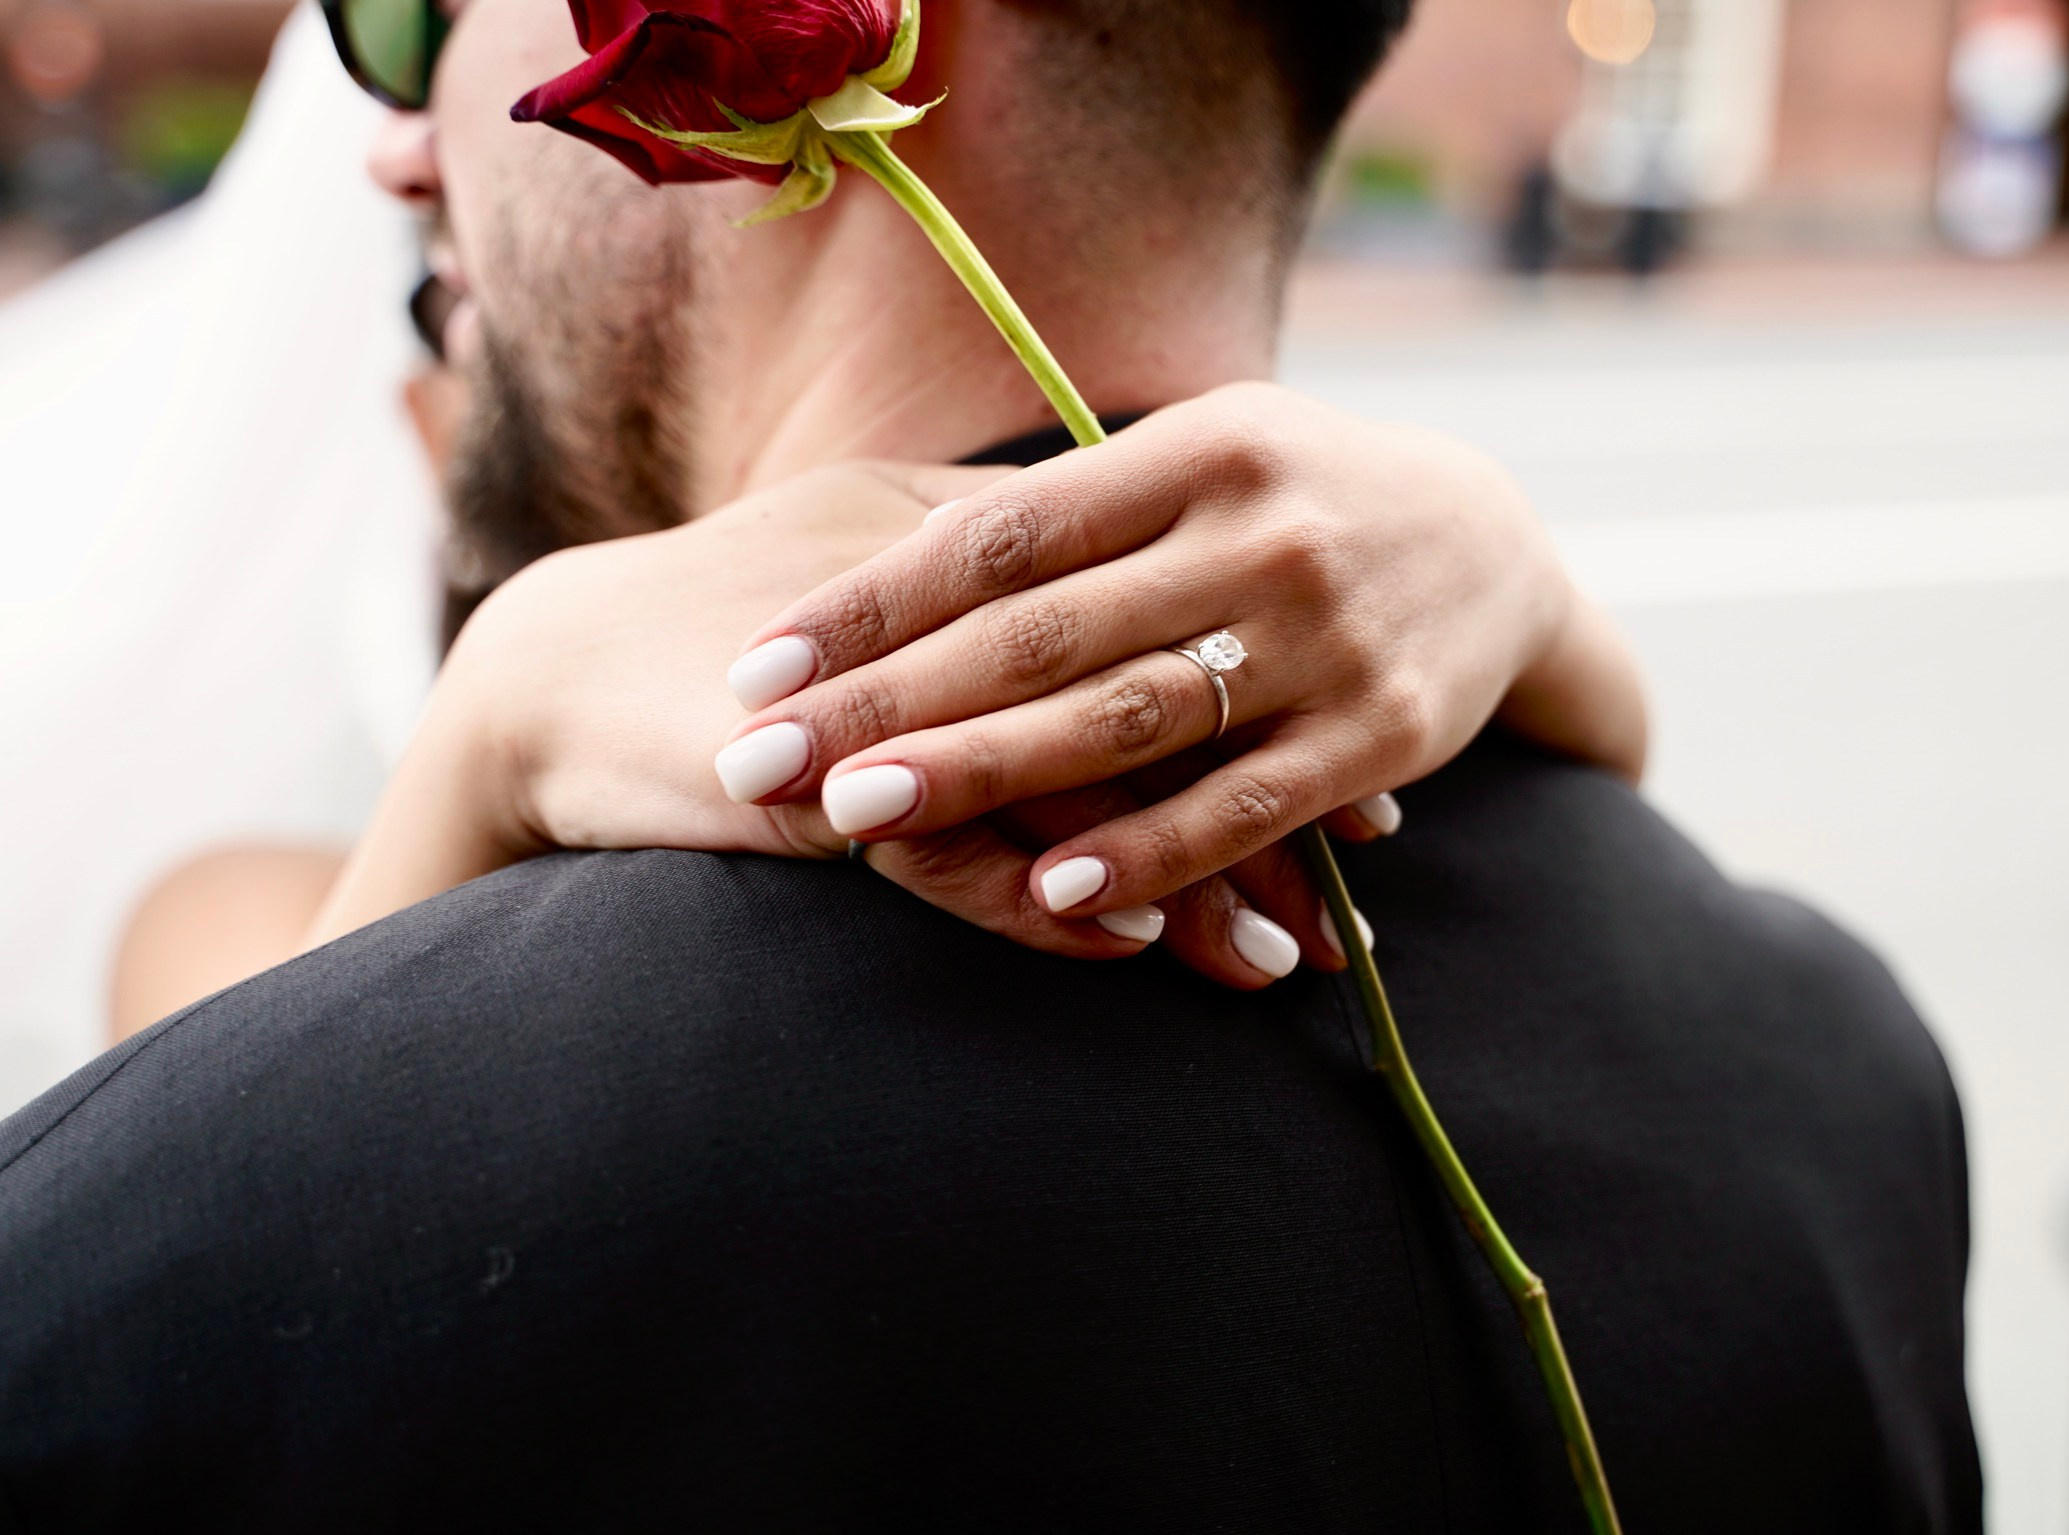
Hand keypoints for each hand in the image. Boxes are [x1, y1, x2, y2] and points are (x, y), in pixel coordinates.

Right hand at [308, 463, 1324, 987]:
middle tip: (1364, 856)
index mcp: (957, 526)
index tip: (1349, 739)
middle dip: (1265, 783)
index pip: (1153, 601)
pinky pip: (960, 857)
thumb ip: (985, 575)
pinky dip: (1053, 902)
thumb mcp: (868, 569)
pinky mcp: (814, 787)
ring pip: (1076, 783)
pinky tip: (1135, 946)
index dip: (1261, 671)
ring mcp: (881, 696)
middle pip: (1147, 691)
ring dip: (1190, 872)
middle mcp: (939, 600)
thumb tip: (1115, 599)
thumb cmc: (716, 625)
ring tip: (1283, 955)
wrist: (540, 683)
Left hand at [716, 382, 1643, 931]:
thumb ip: (1078, 513)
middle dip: (891, 698)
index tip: (760, 663)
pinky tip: (1055, 891)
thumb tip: (892, 570)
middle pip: (1042, 630)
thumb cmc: (1301, 498)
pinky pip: (1249, 803)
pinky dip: (1151, 850)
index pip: (1001, 535)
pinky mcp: (1381, 732)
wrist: (1500, 544)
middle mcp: (1260, 531)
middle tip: (768, 756)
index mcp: (1198, 449)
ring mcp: (1326, 635)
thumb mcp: (1204, 457)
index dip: (872, 602)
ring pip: (1131, 717)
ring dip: (988, 771)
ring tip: (862, 813)